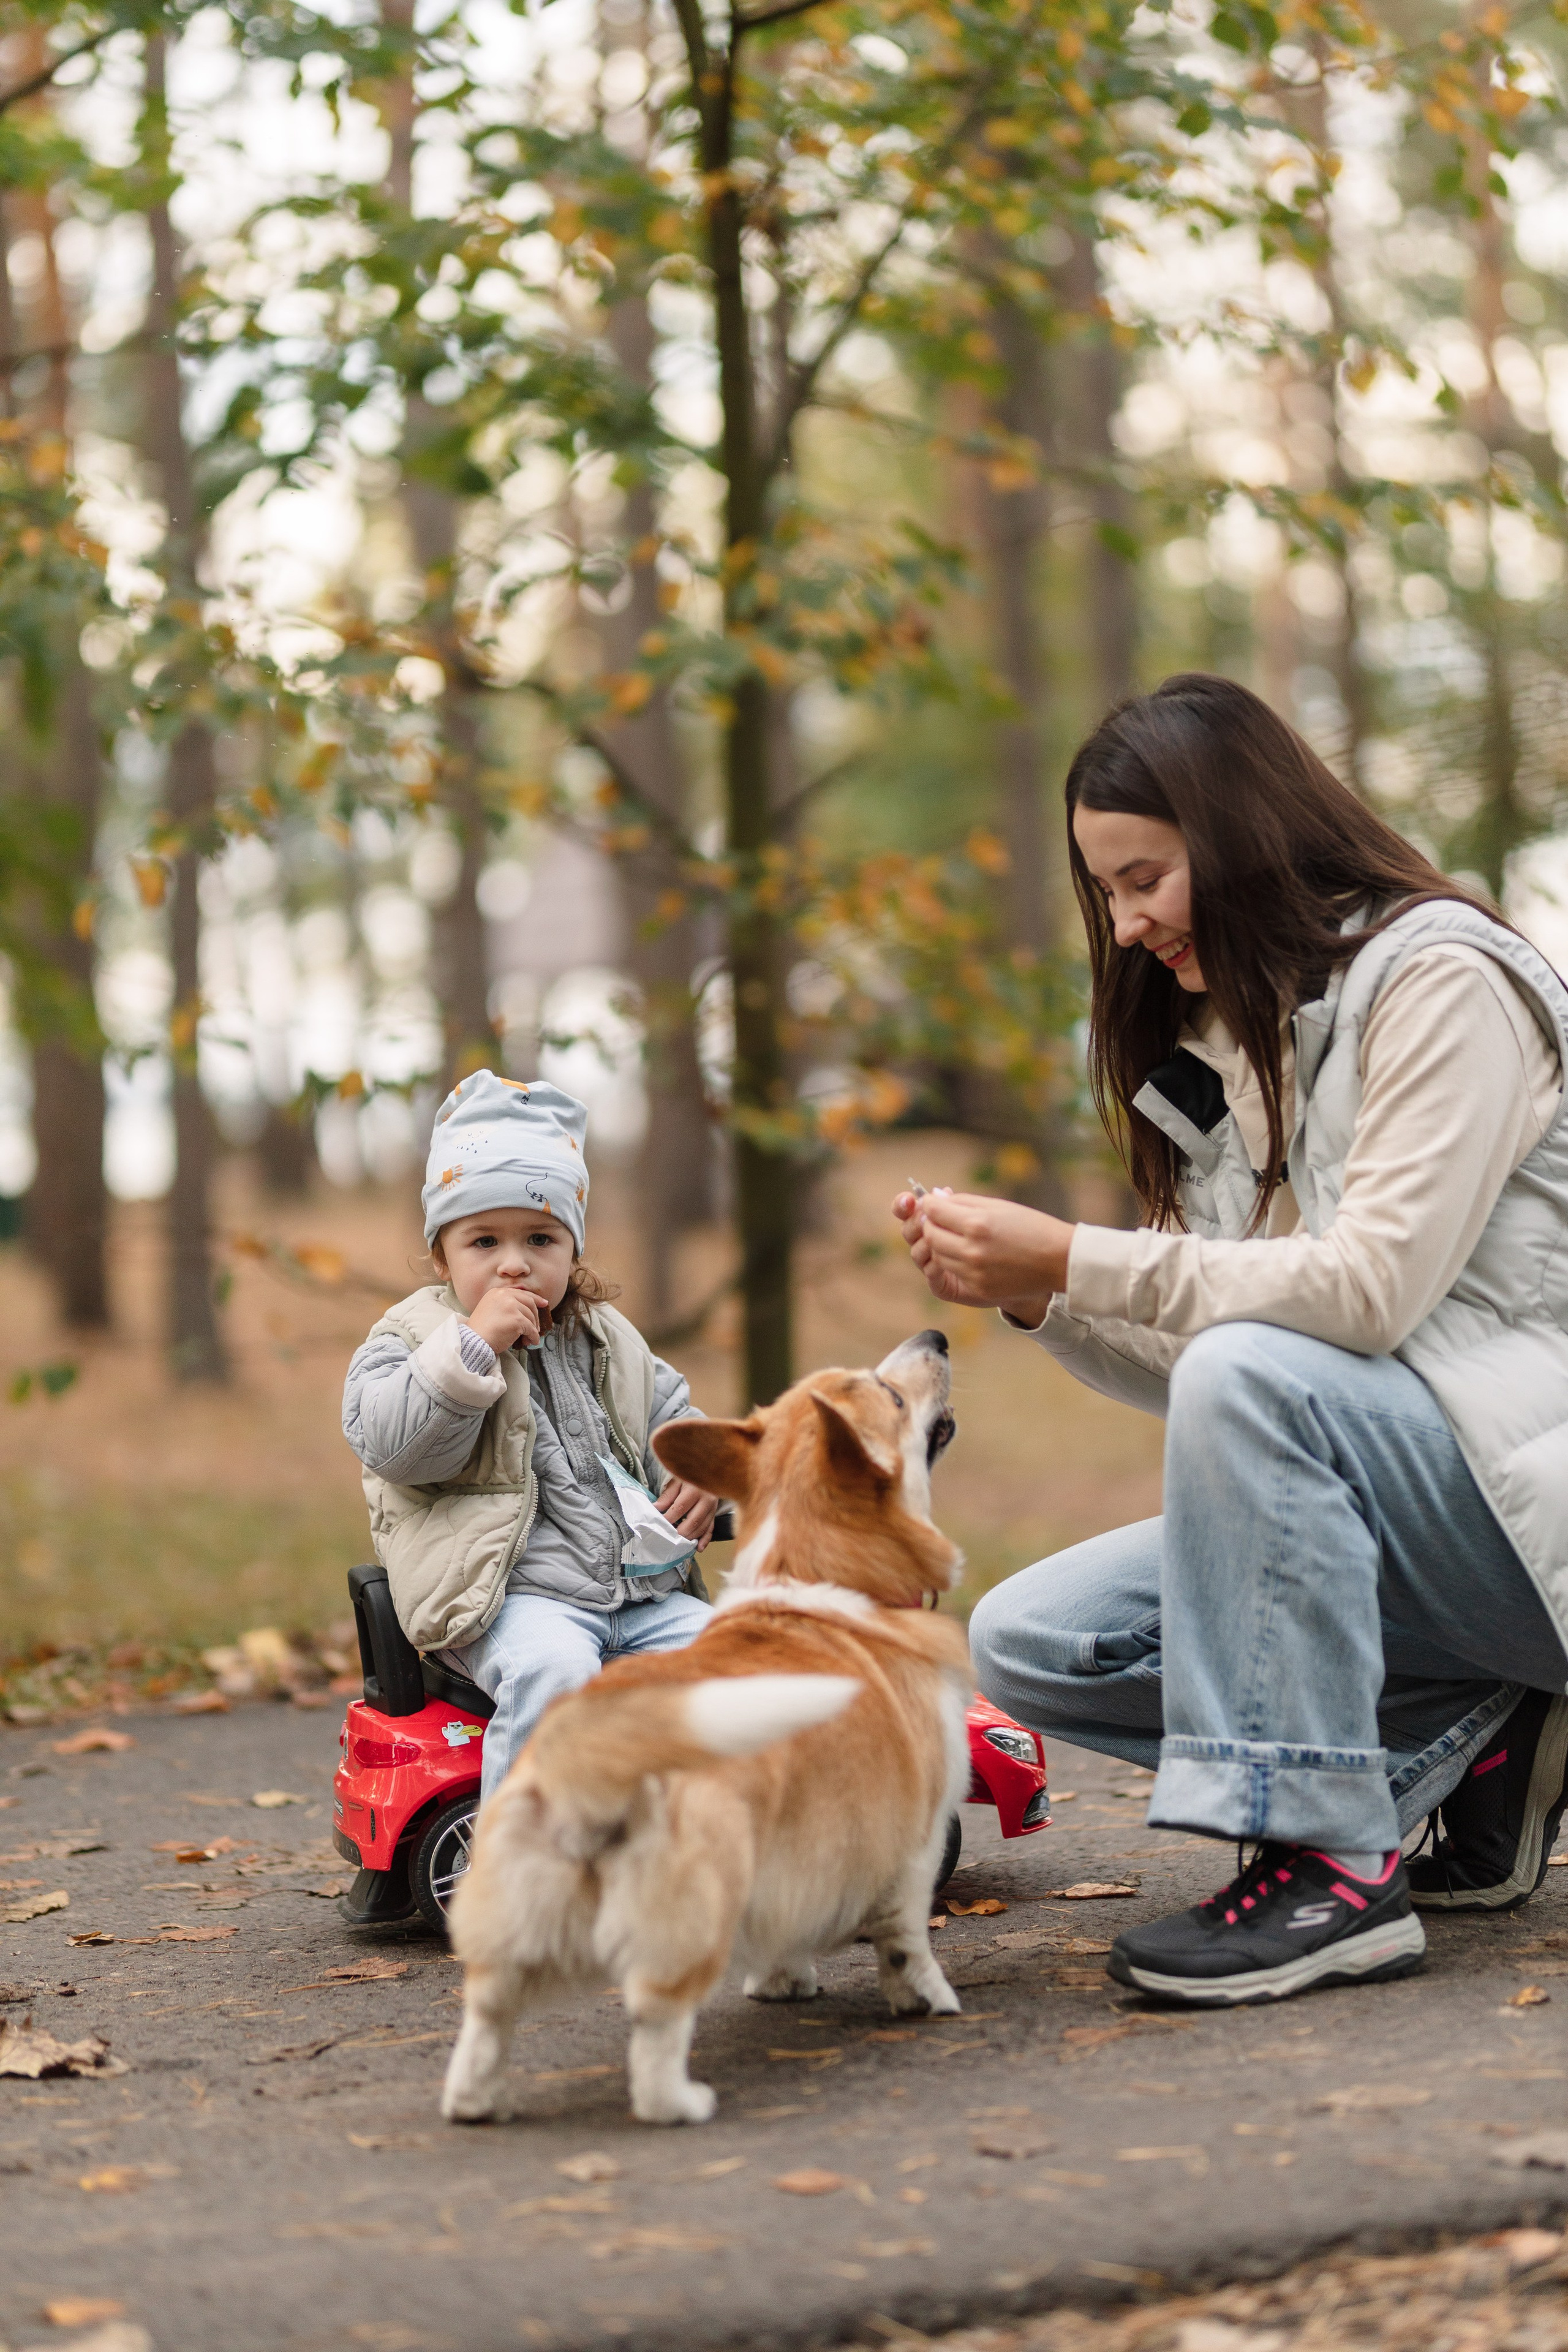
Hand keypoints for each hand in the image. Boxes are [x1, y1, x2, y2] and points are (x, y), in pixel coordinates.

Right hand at [465, 1283, 551, 1355]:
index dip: (535, 1298)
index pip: (521, 1293)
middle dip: (536, 1316)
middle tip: (537, 1327)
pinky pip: (530, 1329)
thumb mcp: (490, 1309)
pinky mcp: (517, 1319)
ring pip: (531, 1317)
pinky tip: (531, 1341)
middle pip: (529, 1303)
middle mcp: (504, 1296)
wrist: (473, 1340)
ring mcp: (511, 1306)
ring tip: (529, 1338)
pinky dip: (533, 1336)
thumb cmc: (481, 1330)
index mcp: (497, 1292)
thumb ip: (504, 1305)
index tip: (544, 1303)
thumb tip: (525, 1310)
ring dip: (533, 1329)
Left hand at [657, 1477, 719, 1552]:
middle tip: (669, 1537)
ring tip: (679, 1542)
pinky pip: (711, 1528)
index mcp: (695, 1489)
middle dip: (680, 1532)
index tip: (659, 1524)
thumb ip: (667, 1496)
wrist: (709, 1470)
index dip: (669, 1518)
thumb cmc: (689, 1476)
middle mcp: (707, 1499)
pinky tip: (698, 1548)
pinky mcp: (715, 1513)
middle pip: (693, 1521)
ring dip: (690, 1537)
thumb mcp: (677, 1481)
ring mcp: (713, 1507)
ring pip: (702, 1527)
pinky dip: (705, 1540)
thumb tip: (656, 1509)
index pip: (680, 1508)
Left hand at [891, 1188, 1070, 1325]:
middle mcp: (971, 1249)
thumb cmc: (1032, 1227)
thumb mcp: (999, 1206)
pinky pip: (953, 1272)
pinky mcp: (978, 1289)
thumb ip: (965, 1202)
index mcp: (976, 1224)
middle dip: (931, 1224)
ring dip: (940, 1244)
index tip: (932, 1203)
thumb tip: (937, 1197)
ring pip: (938, 1256)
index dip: (929, 1204)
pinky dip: (954, 1262)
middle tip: (939, 1219)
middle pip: (930, 1235)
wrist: (1059, 1260)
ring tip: (954, 1236)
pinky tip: (967, 1253)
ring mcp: (974, 1272)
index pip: (934, 1211)